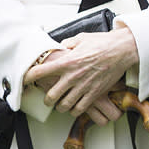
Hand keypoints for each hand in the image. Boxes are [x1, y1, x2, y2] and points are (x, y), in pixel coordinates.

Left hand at [23, 27, 138, 123]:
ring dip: (60, 106)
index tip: (25, 80)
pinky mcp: (94, 93)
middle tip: (48, 96)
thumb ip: (67, 44)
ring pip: (63, 106)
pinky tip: (75, 105)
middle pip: (50, 96)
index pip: (40, 72)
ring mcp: (83, 87)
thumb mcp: (81, 38)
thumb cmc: (103, 43)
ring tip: (62, 102)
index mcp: (67, 62)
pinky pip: (79, 109)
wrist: (123, 49)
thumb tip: (59, 48)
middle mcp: (72, 76)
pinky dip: (74, 110)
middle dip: (47, 98)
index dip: (28, 77)